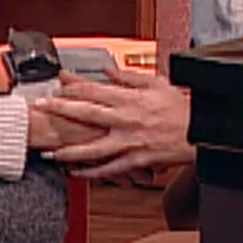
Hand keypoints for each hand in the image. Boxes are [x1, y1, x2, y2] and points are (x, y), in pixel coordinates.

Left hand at [33, 66, 194, 178]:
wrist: (200, 131)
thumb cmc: (180, 107)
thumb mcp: (156, 82)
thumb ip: (129, 76)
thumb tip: (107, 69)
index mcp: (129, 99)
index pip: (94, 90)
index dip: (72, 87)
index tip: (56, 85)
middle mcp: (125, 120)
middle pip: (86, 114)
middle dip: (61, 110)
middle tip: (41, 108)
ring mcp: (129, 142)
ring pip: (93, 148)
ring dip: (69, 151)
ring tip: (51, 153)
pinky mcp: (136, 160)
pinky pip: (110, 169)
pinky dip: (92, 173)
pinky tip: (78, 173)